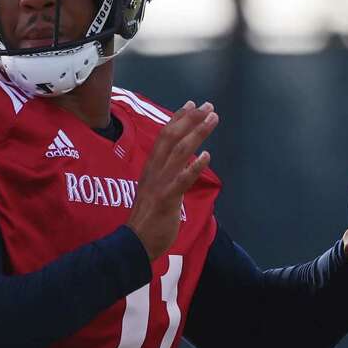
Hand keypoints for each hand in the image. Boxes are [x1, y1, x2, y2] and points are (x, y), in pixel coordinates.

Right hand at [127, 101, 217, 260]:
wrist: (135, 243)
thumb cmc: (148, 220)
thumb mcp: (155, 191)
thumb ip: (166, 178)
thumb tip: (181, 169)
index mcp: (151, 168)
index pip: (164, 137)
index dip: (178, 119)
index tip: (191, 104)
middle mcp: (154, 171)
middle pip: (172, 138)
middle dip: (191, 119)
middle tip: (208, 106)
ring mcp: (160, 183)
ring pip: (179, 153)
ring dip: (197, 134)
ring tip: (212, 120)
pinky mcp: (166, 199)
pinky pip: (181, 180)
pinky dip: (195, 167)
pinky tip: (207, 156)